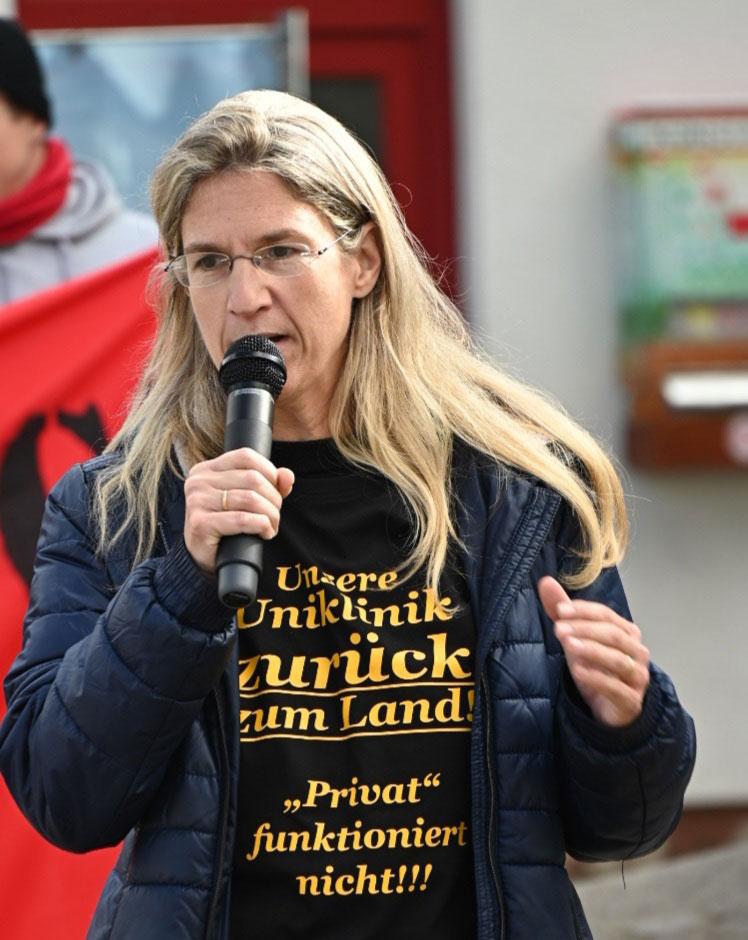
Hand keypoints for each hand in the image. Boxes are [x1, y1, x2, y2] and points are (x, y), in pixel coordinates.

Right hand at [183, 448, 293, 573]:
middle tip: (275, 515)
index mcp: (207, 469)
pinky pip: (242, 519)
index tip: (276, 491)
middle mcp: (198, 481)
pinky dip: (261, 526)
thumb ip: (268, 483)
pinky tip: (265, 533)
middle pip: (252, 478)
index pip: (246, 456)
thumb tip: (287, 475)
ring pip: (250, 499)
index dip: (269, 471)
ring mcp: (197, 502)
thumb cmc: (227, 525)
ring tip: (272, 526)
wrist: (204, 557)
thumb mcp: (247, 499)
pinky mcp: (200, 524)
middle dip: (273, 498)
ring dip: (270, 515)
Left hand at [537, 576, 649, 727]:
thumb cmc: (596, 668)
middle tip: (559, 628)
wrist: (610, 709)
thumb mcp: (576, 638)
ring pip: (617, 660)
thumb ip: (563, 612)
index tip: (560, 610)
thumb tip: (545, 581)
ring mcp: (637, 676)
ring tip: (568, 645)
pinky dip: (597, 678)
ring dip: (591, 650)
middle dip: (585, 629)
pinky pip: (616, 688)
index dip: (584, 611)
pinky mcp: (631, 700)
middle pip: (613, 635)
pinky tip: (578, 672)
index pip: (607, 615)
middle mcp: (637, 652)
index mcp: (627, 632)